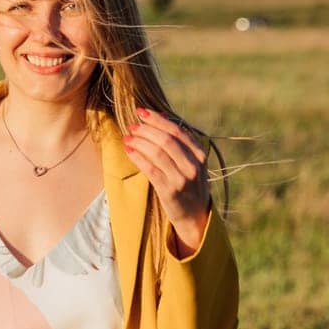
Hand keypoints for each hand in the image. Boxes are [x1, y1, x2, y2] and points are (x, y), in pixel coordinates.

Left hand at [125, 108, 211, 256]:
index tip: (142, 112)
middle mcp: (193, 166)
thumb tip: (160, 118)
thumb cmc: (189, 185)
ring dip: (140, 142)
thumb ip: (181, 144)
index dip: (158, 119)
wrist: (194, 216)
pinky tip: (129, 150)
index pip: (177, 131)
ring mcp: (182, 179)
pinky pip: (150, 169)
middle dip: (147, 129)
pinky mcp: (169, 191)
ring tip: (128, 137)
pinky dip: (138, 157)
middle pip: (166, 140)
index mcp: (200, 155)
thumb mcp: (193, 163)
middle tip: (132, 125)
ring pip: (157, 153)